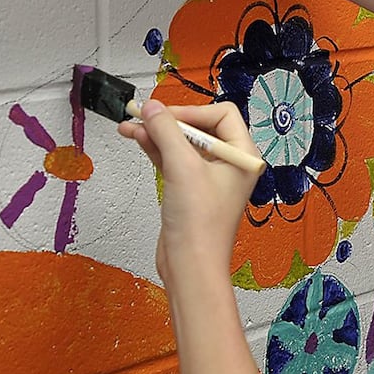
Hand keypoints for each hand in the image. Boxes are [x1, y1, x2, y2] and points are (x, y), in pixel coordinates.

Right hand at [118, 99, 261, 283]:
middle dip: (169, 121)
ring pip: (182, 143)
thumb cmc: (200, 226)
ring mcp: (209, 178)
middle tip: (143, 116)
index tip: (164, 115)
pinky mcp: (190, 190)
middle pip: (199, 127)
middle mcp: (230, 164)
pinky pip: (173, 159)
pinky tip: (137, 139)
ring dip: (157, 133)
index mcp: (243, 156)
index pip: (221, 114)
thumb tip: (153, 108)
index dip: (191, 112)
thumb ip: (166, 131)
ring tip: (130, 125)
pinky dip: (156, 149)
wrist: (190, 266)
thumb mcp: (182, 167)